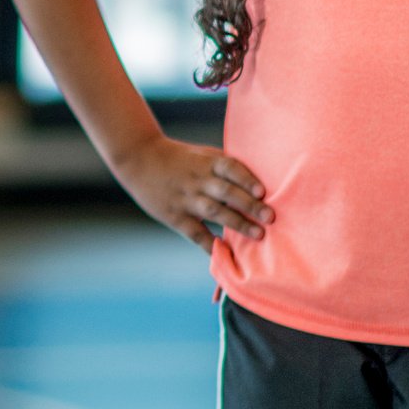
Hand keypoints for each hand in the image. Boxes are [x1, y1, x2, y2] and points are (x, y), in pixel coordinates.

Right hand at [111, 133, 270, 253]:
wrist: (138, 158)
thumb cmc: (178, 157)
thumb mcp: (201, 154)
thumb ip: (225, 167)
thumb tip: (259, 184)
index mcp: (206, 162)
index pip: (230, 168)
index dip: (246, 179)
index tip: (262, 191)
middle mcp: (197, 180)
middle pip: (225, 191)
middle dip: (249, 204)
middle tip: (270, 217)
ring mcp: (185, 199)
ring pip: (214, 211)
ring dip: (237, 223)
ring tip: (258, 234)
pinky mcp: (174, 216)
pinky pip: (194, 232)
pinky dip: (209, 244)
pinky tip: (225, 253)